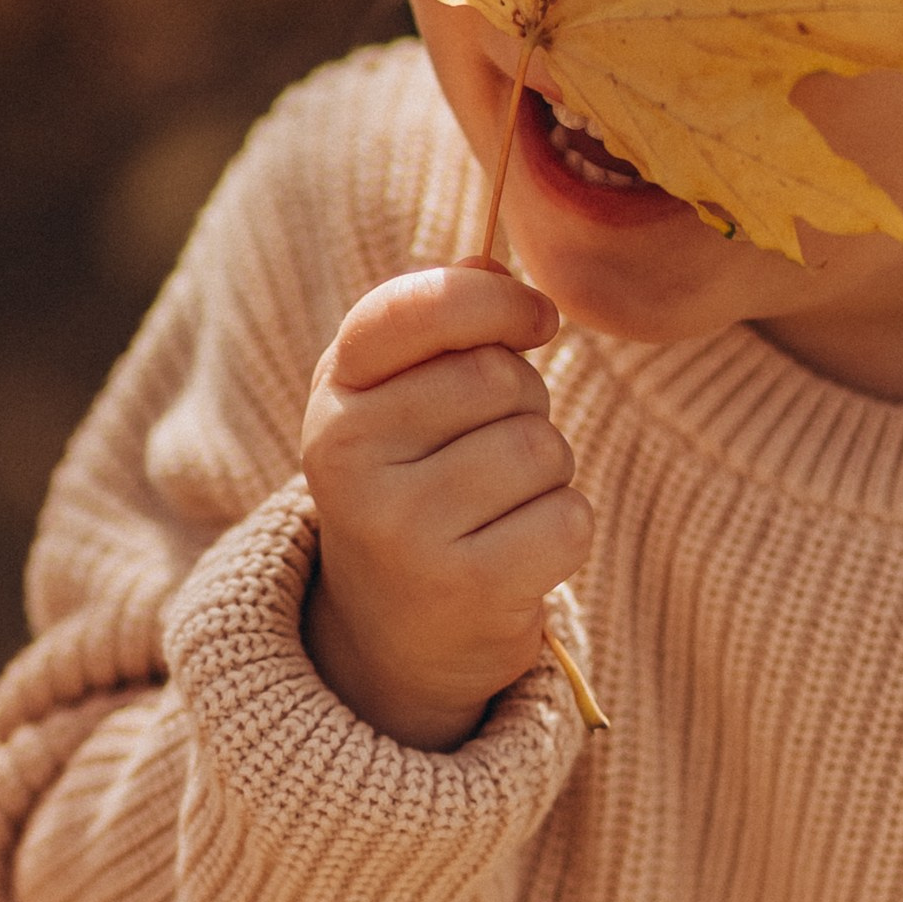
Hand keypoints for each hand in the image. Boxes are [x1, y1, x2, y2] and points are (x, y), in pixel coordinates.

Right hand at [300, 262, 591, 749]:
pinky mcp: (465, 586)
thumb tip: (491, 262)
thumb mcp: (396, 404)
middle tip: (490, 455)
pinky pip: (568, 517)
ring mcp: (401, 527)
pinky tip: (518, 555)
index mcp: (334, 399)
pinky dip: (563, 532)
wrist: (393, 639)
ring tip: (499, 509)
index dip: (495, 300)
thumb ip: (436, 324)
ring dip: (548, 474)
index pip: (418, 307)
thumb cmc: (414, 491)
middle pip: (499, 377)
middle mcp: (349, 459)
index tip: (535, 319)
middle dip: (525, 405)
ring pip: (541, 447)